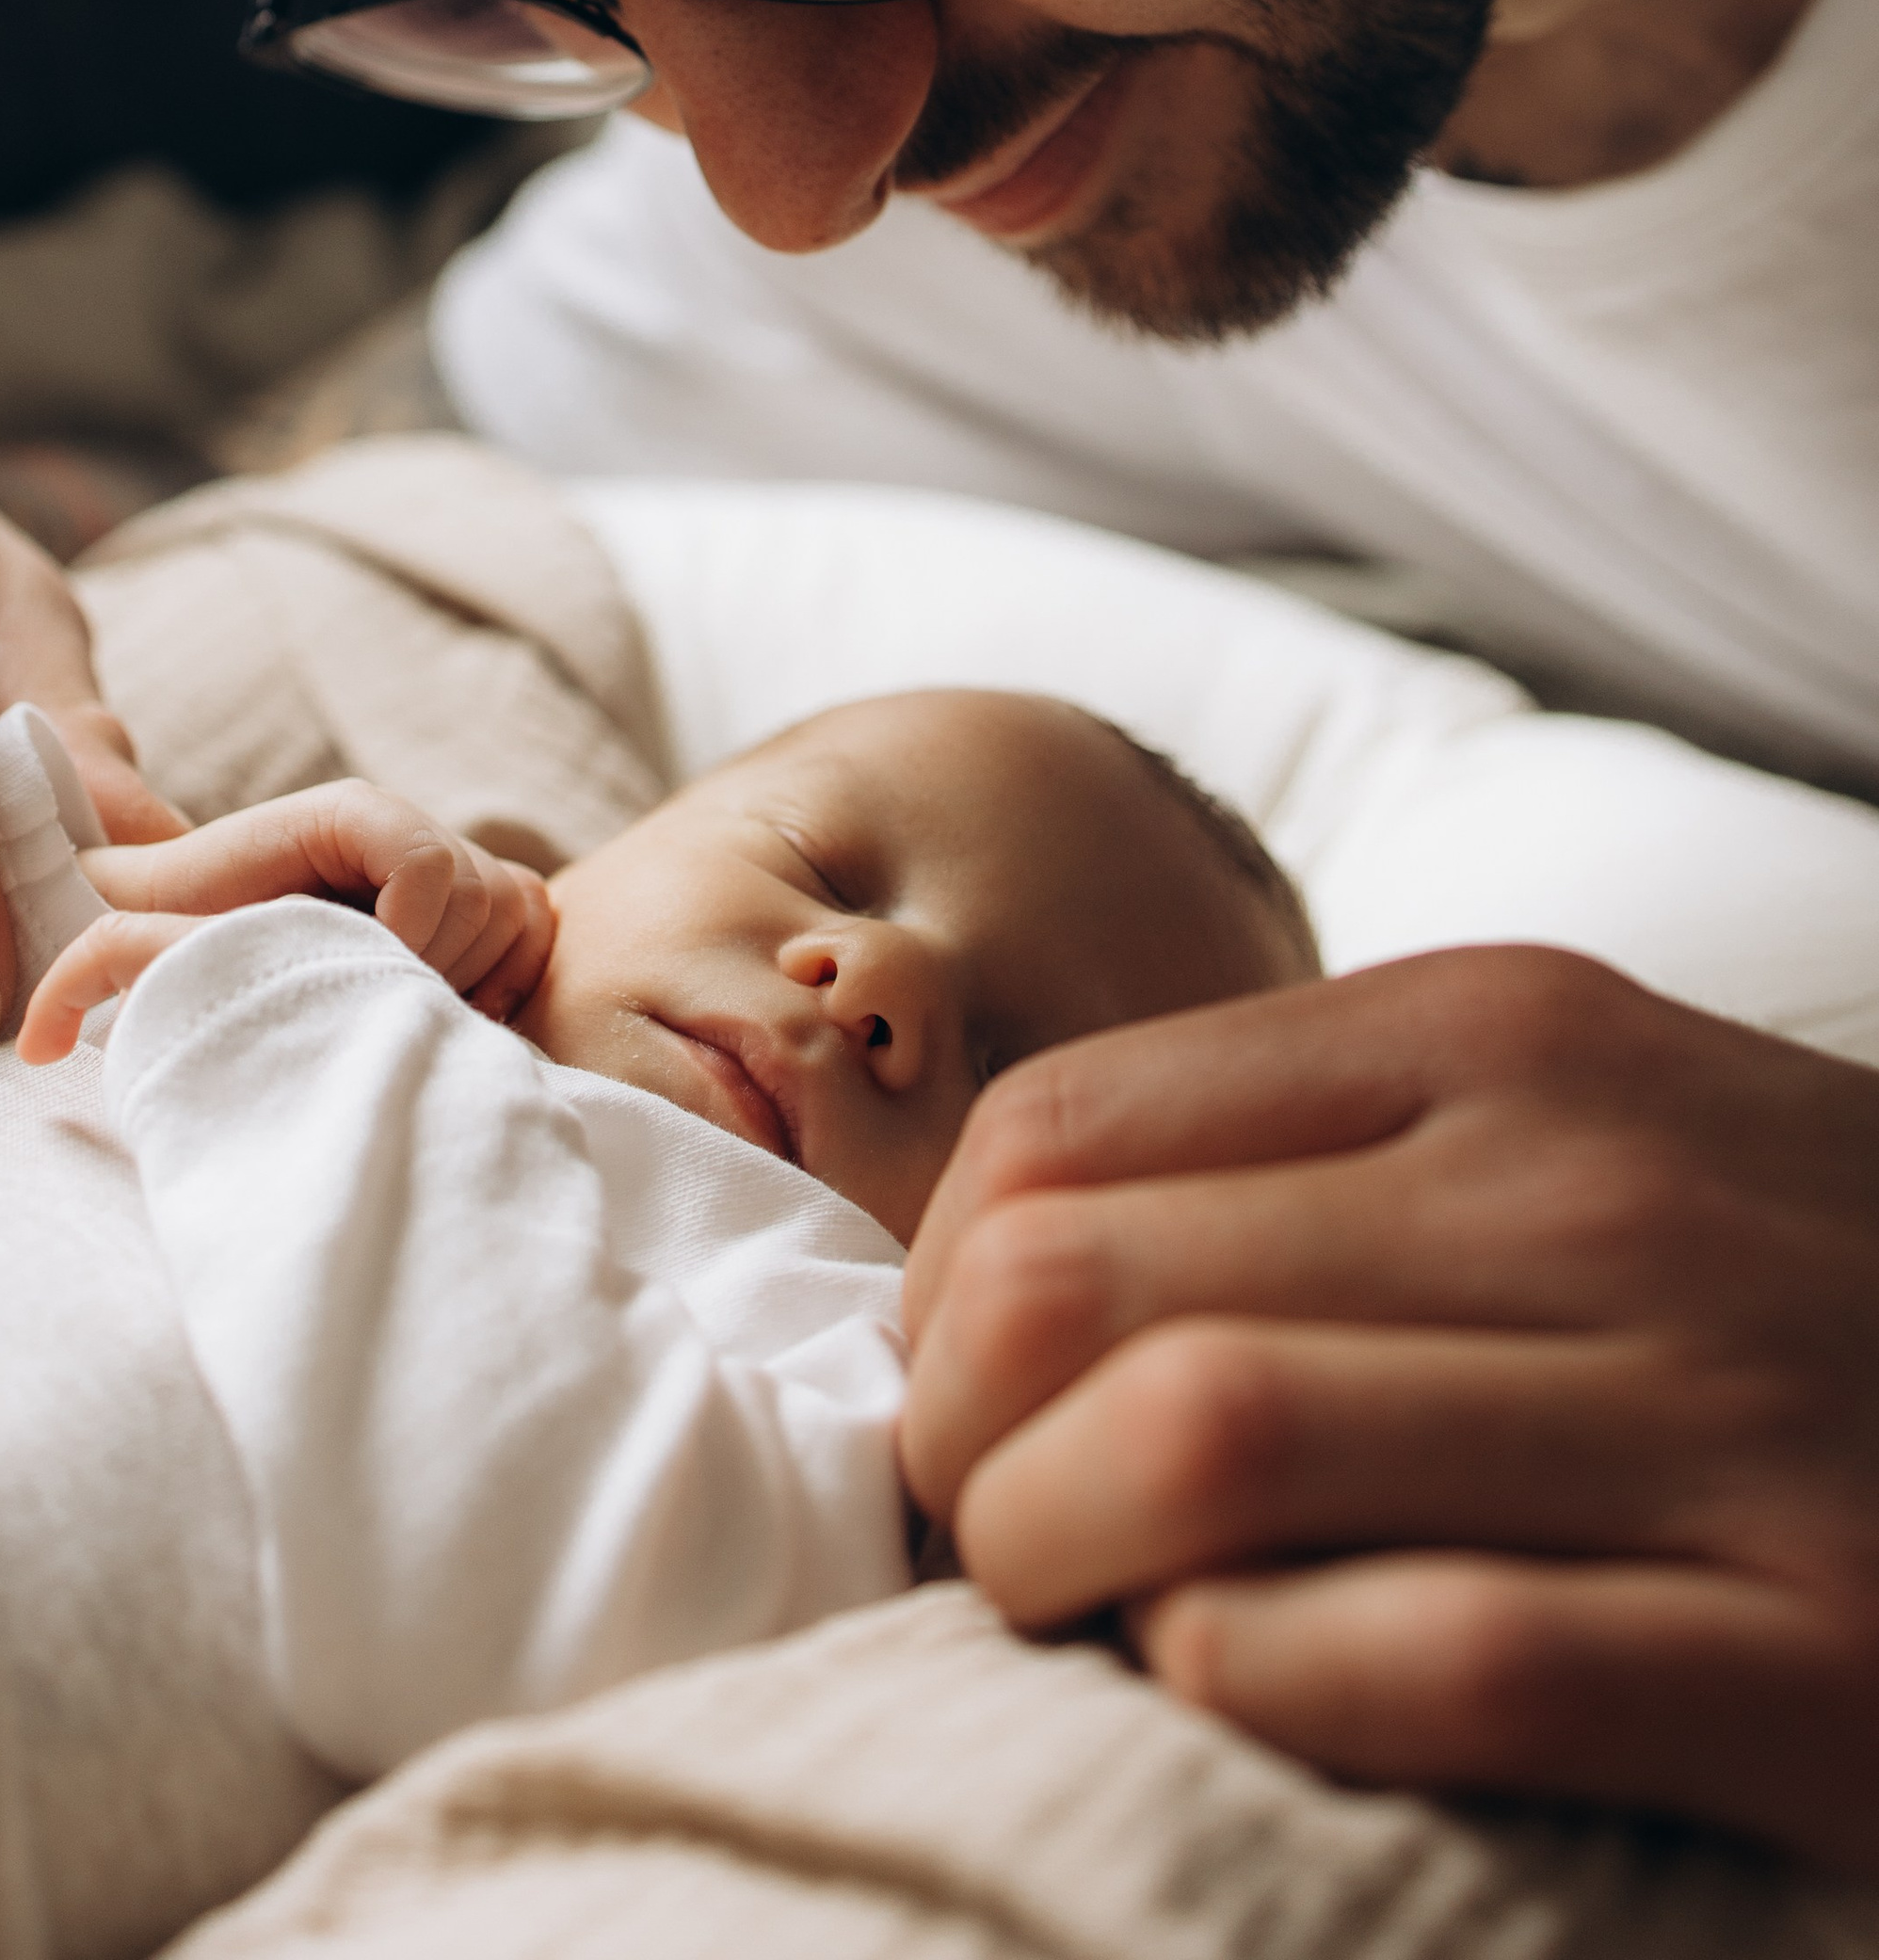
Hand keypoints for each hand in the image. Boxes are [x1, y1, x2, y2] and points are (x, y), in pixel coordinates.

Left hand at [19, 781, 557, 1060]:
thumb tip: (32, 1041)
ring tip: (387, 1005)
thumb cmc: (208, 953)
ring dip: (454, 983)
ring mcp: (476, 867)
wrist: (275, 963)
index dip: (398, 927)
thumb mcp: (150, 940)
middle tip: (360, 1004)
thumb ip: (99, 957)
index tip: (365, 978)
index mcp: (347, 817)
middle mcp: (420, 829)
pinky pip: (536, 945)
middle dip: (418, 969)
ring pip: (508, 922)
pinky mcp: (520, 908)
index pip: (414, 854)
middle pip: (468, 895)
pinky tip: (437, 1009)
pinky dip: (497, 991)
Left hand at [898, 946, 1878, 1869]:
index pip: (1063, 1126)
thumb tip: (994, 1276)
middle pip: (1082, 1283)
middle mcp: (1590, 1186)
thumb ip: (1323, 1164)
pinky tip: (1249, 1695)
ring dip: (1061, 1569)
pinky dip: (1263, 1687)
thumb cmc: (1797, 1298)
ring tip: (1087, 1624)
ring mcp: (1713, 1411)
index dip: (939, 1295)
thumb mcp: (1574, 1135)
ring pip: (1206, 1441)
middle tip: (991, 1543)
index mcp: (1502, 1035)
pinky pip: (1431, 1657)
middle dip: (958, 1447)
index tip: (962, 1404)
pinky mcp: (1815, 1650)